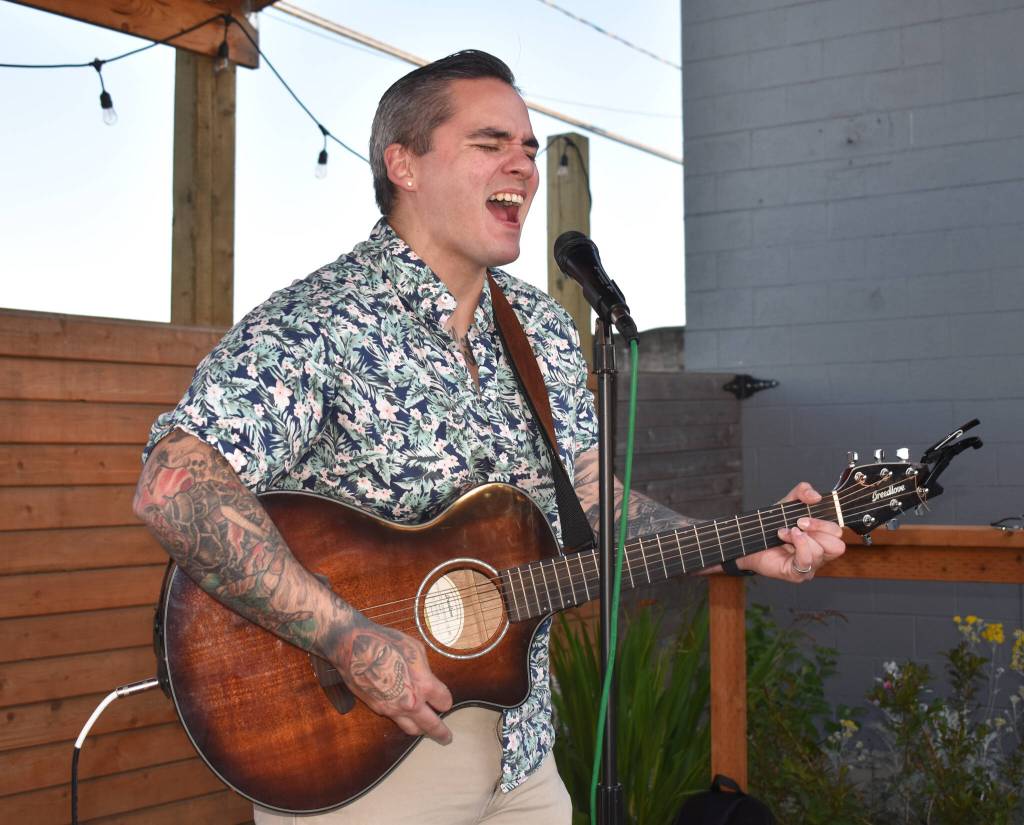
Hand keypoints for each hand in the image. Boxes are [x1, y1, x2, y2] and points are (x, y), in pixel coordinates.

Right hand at [336, 621, 453, 743]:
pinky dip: (402, 720)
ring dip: (421, 730)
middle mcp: (409, 702)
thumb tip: (427, 678)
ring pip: (411, 729)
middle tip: (447, 738)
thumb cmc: (385, 643)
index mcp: (423, 685)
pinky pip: (394, 719)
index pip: (444, 702)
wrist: (353, 648)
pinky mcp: (377, 708)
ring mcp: (392, 708)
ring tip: (426, 731)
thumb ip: (425, 670)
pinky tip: (404, 715)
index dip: (445, 700)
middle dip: (441, 733)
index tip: (444, 699)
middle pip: (431, 725)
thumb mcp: (415, 649)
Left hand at [738, 482, 845, 581]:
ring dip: (800, 537)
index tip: (804, 517)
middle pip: (837, 546)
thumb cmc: (770, 526)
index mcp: (821, 539)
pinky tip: (787, 538)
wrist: (748, 540)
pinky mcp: (797, 574)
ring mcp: (810, 566)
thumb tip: (816, 496)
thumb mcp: (787, 503)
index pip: (838, 534)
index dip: (824, 524)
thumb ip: (802, 492)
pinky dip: (799, 545)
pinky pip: (807, 561)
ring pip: (820, 552)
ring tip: (784, 533)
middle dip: (818, 529)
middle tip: (799, 523)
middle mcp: (819, 555)